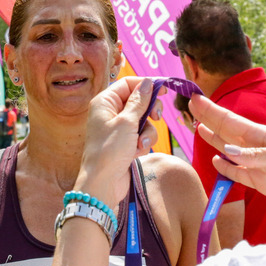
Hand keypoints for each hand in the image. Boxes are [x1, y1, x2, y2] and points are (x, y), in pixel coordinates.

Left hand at [76, 78, 161, 205]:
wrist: (102, 183)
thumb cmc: (110, 150)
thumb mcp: (127, 122)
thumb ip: (139, 101)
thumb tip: (147, 82)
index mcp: (105, 102)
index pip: (128, 84)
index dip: (146, 85)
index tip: (164, 89)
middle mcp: (110, 112)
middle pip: (138, 101)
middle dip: (149, 111)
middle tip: (156, 117)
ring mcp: (117, 128)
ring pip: (142, 120)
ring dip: (147, 132)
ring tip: (140, 143)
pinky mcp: (124, 142)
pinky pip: (140, 135)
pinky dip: (142, 142)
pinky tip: (136, 152)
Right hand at [189, 93, 265, 206]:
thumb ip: (254, 155)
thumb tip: (225, 152)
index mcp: (260, 136)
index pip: (230, 120)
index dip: (211, 110)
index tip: (195, 98)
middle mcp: (253, 147)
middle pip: (225, 131)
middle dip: (209, 118)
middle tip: (191, 105)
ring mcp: (254, 164)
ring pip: (227, 150)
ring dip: (213, 139)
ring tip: (198, 127)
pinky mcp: (257, 181)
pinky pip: (236, 173)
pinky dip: (225, 168)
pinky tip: (215, 160)